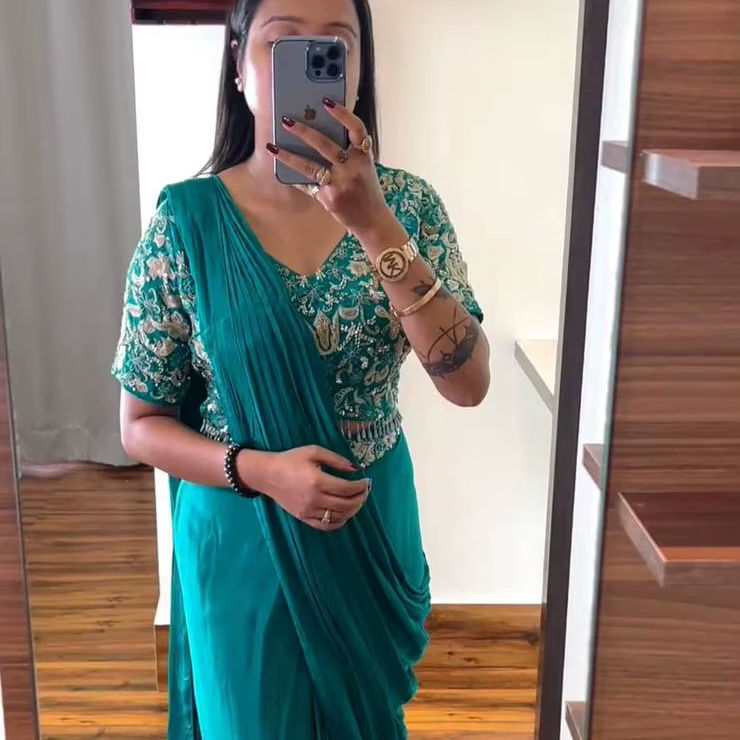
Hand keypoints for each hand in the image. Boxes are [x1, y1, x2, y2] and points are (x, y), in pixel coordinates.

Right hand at [242, 445, 370, 530]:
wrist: (267, 474)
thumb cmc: (290, 460)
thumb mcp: (313, 451)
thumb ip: (336, 459)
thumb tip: (355, 468)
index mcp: (317, 480)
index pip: (347, 489)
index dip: (361, 486)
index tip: (367, 481)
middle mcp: (314, 498)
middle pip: (346, 505)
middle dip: (361, 498)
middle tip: (365, 491)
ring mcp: (308, 511)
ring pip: (339, 517)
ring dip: (353, 510)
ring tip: (357, 500)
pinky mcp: (303, 518)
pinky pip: (325, 525)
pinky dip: (339, 521)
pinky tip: (344, 513)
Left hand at [267, 98, 392, 237]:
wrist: (371, 219)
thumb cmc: (365, 188)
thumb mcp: (364, 166)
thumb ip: (348, 151)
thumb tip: (318, 130)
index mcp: (364, 156)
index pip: (356, 129)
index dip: (342, 114)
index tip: (326, 101)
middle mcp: (353, 169)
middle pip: (325, 145)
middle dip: (303, 131)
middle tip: (285, 120)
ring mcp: (340, 184)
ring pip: (310, 167)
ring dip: (289, 155)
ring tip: (273, 146)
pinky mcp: (329, 198)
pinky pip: (307, 184)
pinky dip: (293, 177)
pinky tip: (280, 169)